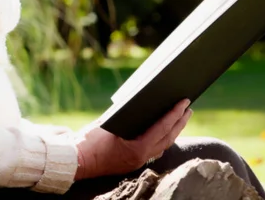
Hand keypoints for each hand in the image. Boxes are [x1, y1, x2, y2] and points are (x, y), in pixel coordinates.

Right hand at [74, 99, 192, 180]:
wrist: (76, 160)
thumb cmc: (89, 141)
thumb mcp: (108, 122)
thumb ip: (126, 115)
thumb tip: (141, 103)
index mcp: (137, 148)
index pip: (162, 128)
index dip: (175, 114)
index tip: (184, 102)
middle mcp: (141, 157)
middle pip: (167, 138)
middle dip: (179, 122)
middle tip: (188, 107)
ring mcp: (138, 162)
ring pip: (163, 146)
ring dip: (173, 131)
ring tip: (180, 118)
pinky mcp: (132, 162)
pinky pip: (153, 150)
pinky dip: (161, 139)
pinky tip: (164, 131)